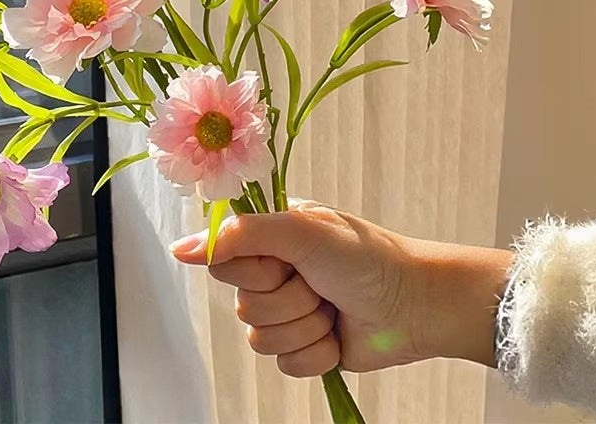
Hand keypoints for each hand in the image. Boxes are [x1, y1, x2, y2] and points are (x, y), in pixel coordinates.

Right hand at [171, 201, 510, 377]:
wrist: (416, 305)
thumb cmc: (365, 257)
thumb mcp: (301, 231)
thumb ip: (239, 235)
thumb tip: (179, 249)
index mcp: (269, 236)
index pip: (223, 260)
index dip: (252, 270)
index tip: (282, 262)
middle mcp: (274, 271)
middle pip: (243, 304)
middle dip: (286, 300)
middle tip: (319, 283)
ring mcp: (288, 310)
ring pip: (261, 339)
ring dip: (303, 327)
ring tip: (332, 308)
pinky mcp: (304, 346)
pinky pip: (284, 364)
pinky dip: (315, 353)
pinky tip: (337, 335)